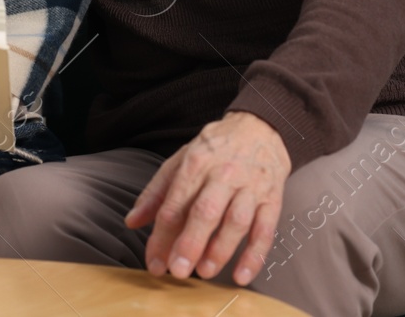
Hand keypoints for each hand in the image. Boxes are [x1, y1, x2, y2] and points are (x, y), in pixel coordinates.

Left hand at [126, 110, 290, 284]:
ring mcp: (250, 187)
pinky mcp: (271, 199)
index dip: (162, 236)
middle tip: (178, 271)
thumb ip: (156, 193)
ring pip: (236, 221)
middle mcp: (222, 174)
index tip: (154, 262)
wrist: (259, 128)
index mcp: (194, 164)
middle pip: (205, 211)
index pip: (174, 204)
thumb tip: (132, 221)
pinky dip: (255, 255)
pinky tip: (242, 275)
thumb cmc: (215, 149)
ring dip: (220, 250)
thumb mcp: (180, 161)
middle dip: (190, 243)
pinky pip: (265, 230)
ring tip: (205, 272)